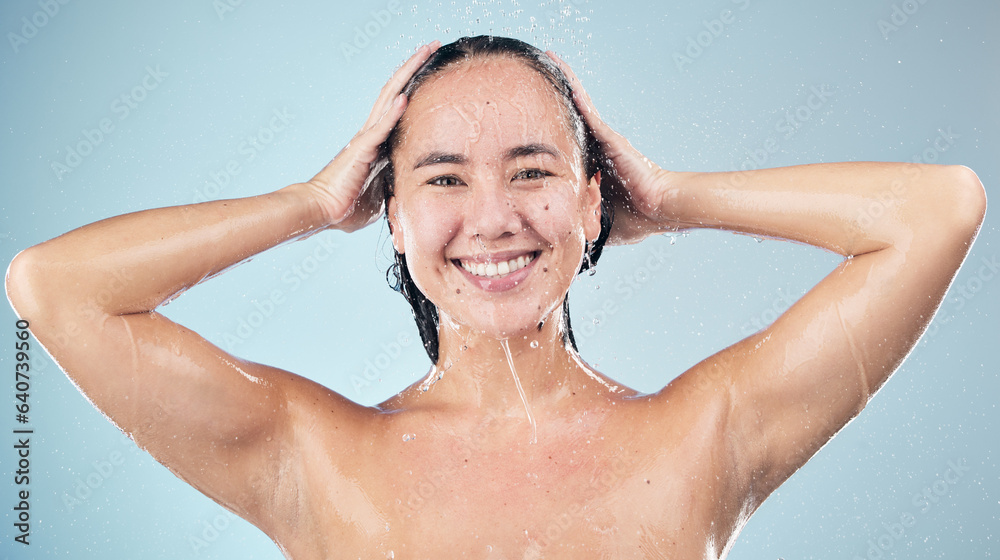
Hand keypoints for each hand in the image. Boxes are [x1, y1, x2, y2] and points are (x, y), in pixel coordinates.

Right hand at [299, 40, 440, 231]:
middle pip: (395, 91)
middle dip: (414, 66)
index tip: (432, 70)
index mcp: (376, 143)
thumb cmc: (346, 207)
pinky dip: (393, 112)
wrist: (320, 212)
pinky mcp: (361, 151)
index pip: (398, 106)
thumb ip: (394, 185)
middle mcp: (371, 133)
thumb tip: (409, 191)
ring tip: (424, 52)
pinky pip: (379, 129)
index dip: (414, 86)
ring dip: (407, 75)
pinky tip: (405, 96)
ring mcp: (366, 139)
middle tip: (431, 45)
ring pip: (389, 98)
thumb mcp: (380, 195)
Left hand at [546, 50, 681, 243]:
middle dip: (552, 99)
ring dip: (562, 83)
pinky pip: (586, 110)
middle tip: (532, 77)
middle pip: (570, 117)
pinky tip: (559, 72)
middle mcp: (599, 147)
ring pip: (577, 106)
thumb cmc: (636, 217)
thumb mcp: (595, 218)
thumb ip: (578, 219)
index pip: (566, 143)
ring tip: (545, 59)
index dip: (549, 129)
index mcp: (594, 166)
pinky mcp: (610, 137)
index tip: (530, 116)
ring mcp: (605, 139)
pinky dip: (572, 90)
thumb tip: (558, 236)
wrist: (660, 209)